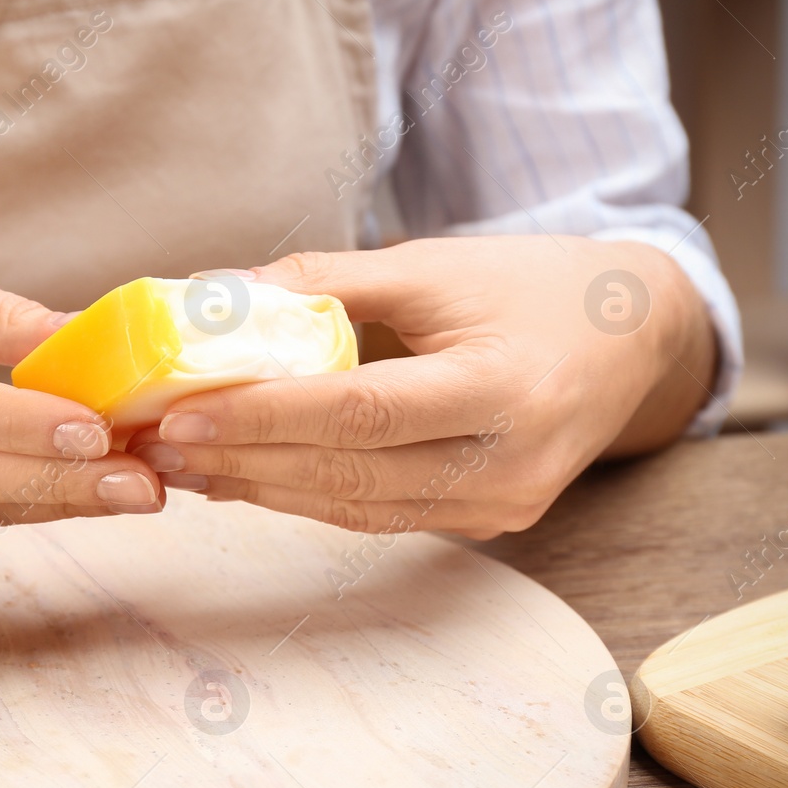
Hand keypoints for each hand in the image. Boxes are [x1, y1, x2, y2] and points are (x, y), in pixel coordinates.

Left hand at [125, 236, 718, 538]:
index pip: (361, 412)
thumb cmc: (530, 286)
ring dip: (257, 488)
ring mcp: (502, 506)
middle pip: (348, 473)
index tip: (178, 412)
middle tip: (153, 443)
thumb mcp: (434, 265)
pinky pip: (376, 515)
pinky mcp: (486, 522)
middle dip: (239, 461)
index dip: (264, 418)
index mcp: (504, 387)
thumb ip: (325, 281)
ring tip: (179, 463)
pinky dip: (302, 497)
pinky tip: (239, 480)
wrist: (634, 338)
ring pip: (354, 507)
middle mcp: (509, 464)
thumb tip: (210, 296)